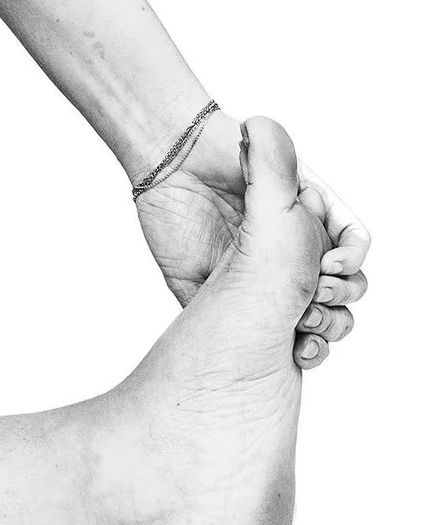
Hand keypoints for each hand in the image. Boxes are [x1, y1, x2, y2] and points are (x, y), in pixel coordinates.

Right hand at [133, 112, 369, 363]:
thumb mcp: (191, 284)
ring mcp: (306, 234)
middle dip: (328, 324)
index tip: (299, 355)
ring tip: (318, 295)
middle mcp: (289, 261)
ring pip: (351, 277)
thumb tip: (240, 357)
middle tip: (306, 326)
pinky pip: (355, 235)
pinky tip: (331, 266)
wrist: (170, 167)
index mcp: (261, 285)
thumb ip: (218, 317)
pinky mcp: (317, 202)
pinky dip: (352, 255)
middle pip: (333, 306)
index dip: (308, 344)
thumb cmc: (174, 218)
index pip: (301, 325)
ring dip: (343, 294)